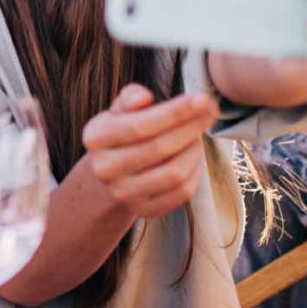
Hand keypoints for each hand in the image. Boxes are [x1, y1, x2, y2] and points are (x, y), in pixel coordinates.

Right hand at [82, 84, 217, 217]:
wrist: (109, 174)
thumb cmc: (121, 132)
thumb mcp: (119, 110)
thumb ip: (130, 97)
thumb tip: (144, 97)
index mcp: (95, 137)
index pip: (139, 125)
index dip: (175, 112)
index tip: (203, 99)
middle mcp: (105, 168)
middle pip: (159, 148)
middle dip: (191, 127)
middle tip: (211, 110)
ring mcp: (123, 193)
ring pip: (173, 173)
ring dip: (194, 150)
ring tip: (198, 134)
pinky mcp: (143, 210)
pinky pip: (181, 193)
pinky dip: (196, 172)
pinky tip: (195, 155)